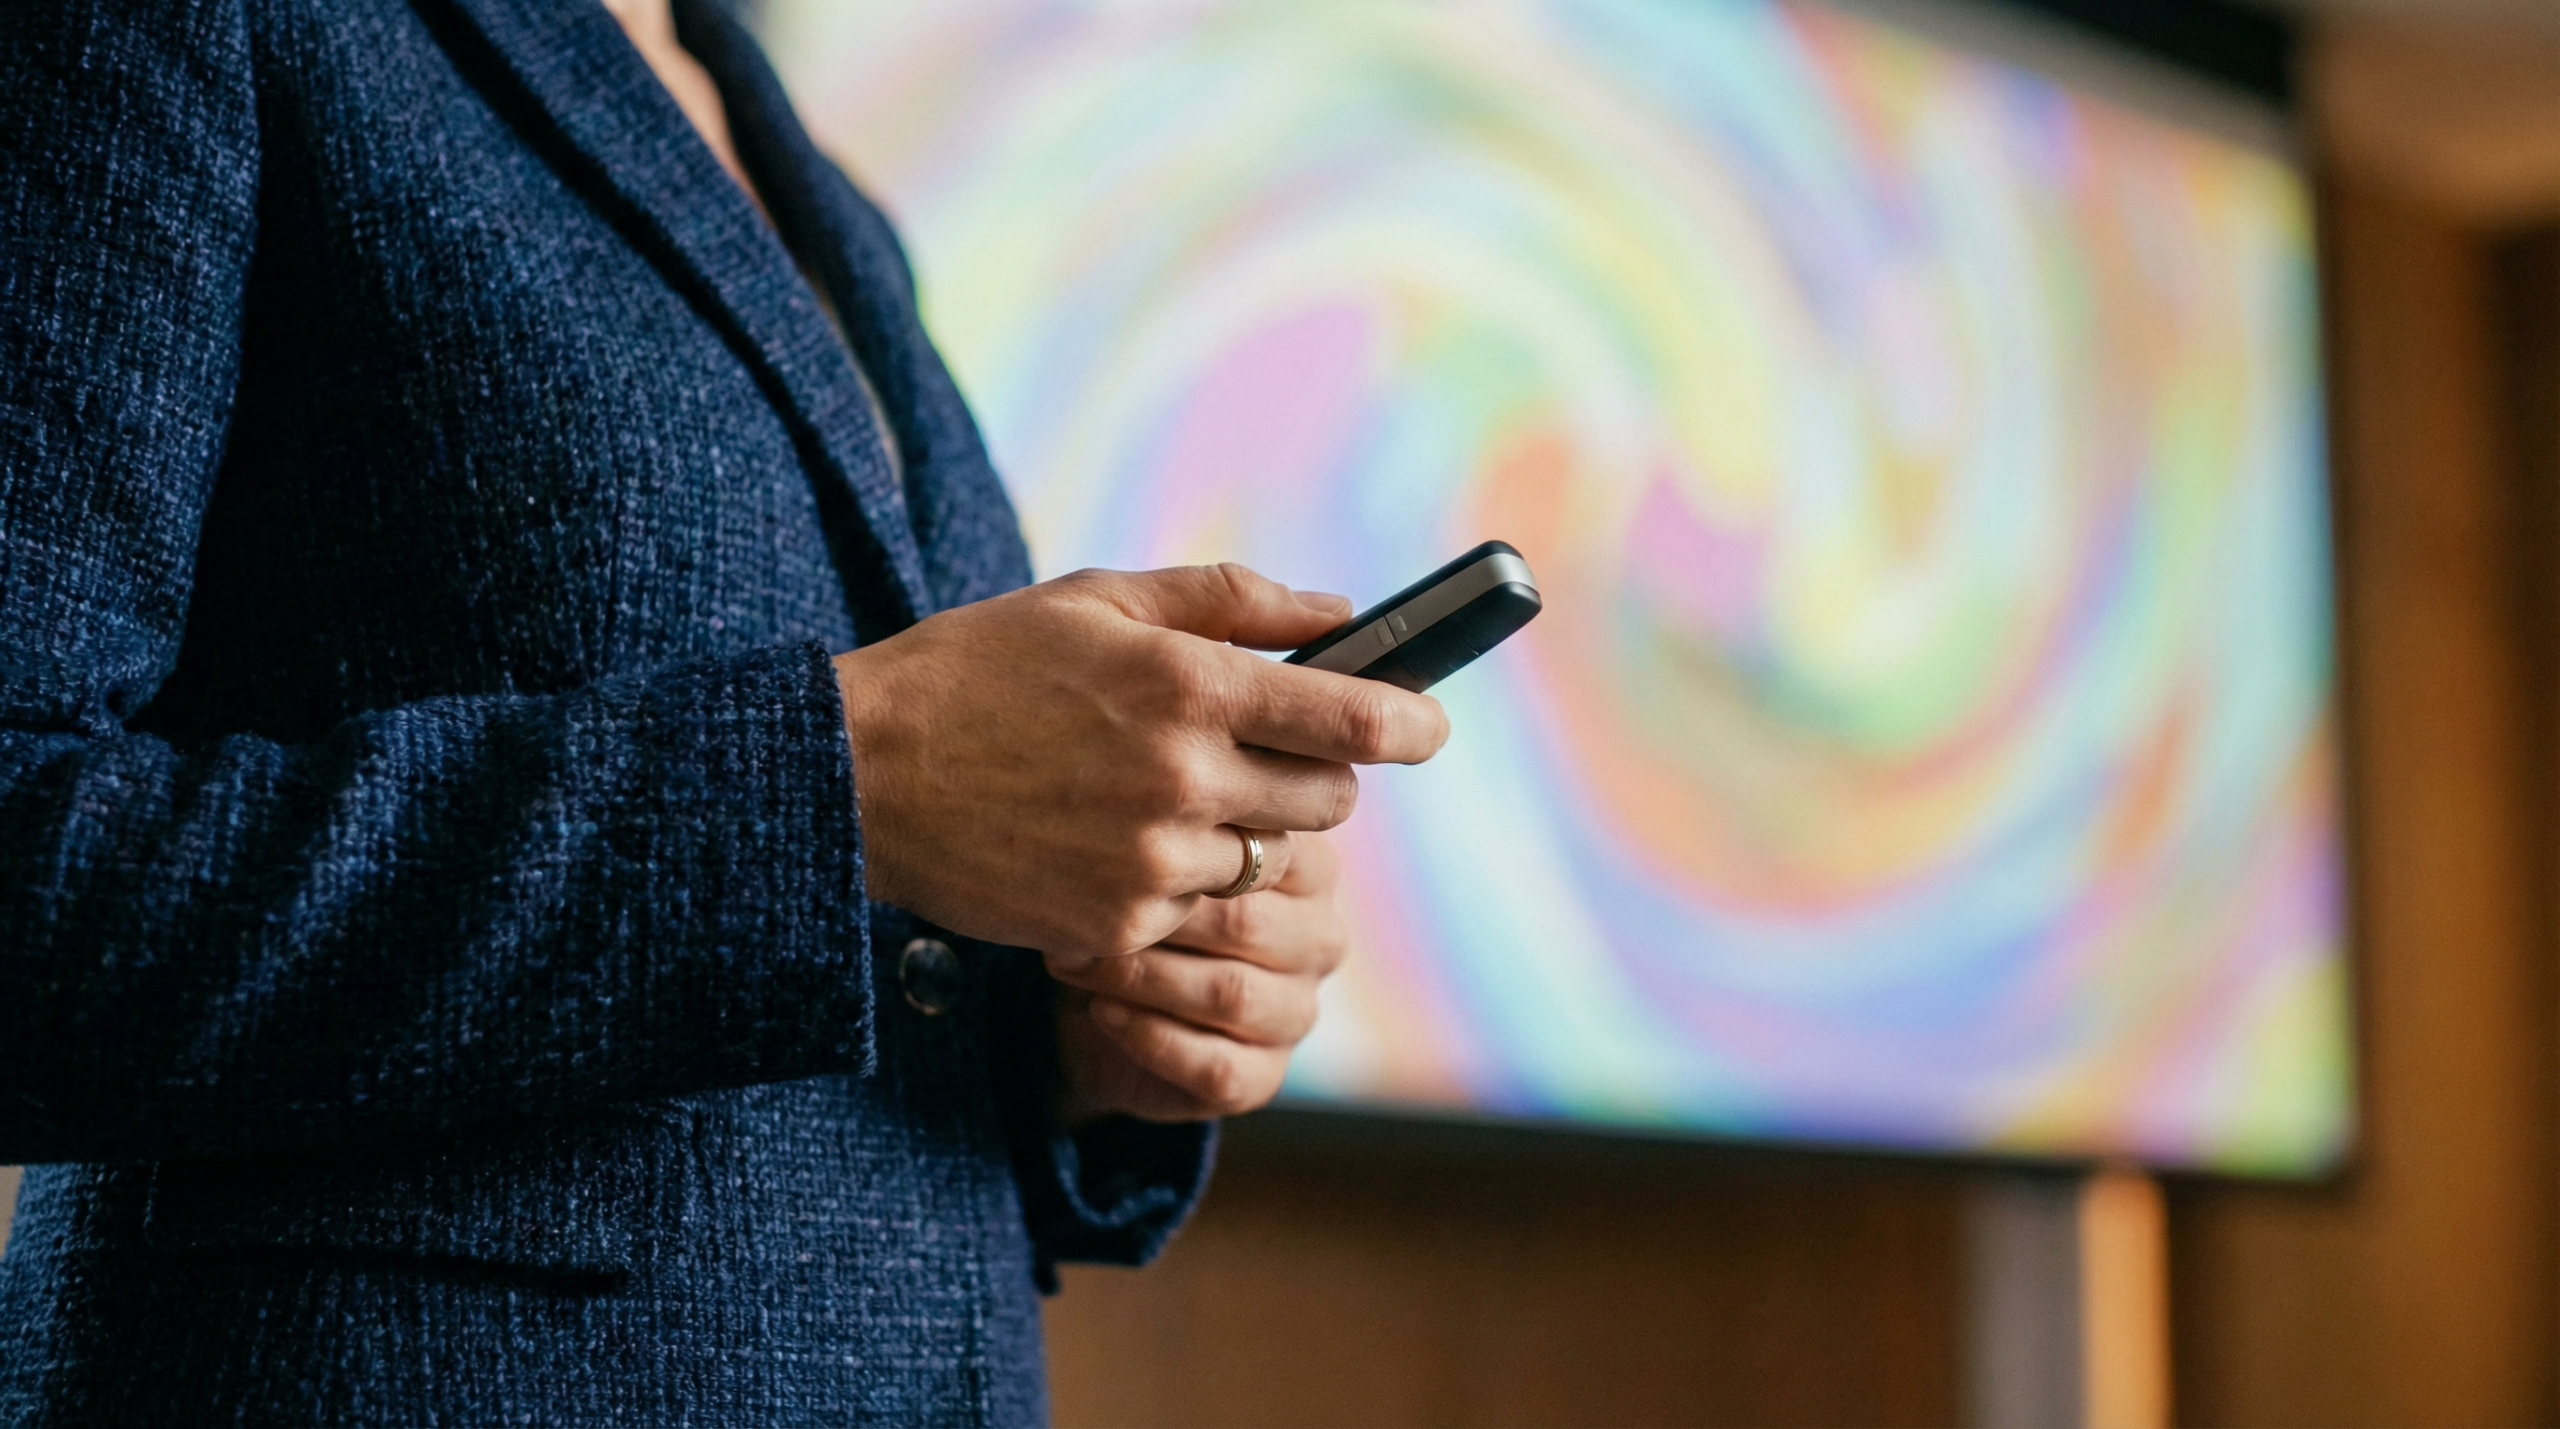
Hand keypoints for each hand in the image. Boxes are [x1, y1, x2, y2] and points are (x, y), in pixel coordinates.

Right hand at [831, 564, 1447, 960]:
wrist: (858, 775)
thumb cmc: (978, 668)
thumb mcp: (1098, 600)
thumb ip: (1228, 601)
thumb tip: (1338, 608)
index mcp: (1188, 686)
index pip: (1348, 719)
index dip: (1407, 724)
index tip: (1429, 727)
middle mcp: (1183, 779)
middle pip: (1324, 802)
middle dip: (1315, 777)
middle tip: (1269, 755)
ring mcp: (1151, 863)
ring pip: (1262, 863)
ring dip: (1240, 832)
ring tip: (1164, 798)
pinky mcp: (1115, 928)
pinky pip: (1191, 912)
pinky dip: (1173, 883)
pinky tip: (1111, 844)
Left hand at [1049, 829, 1350, 1122]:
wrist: (1100, 1005)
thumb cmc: (1135, 905)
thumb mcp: (1155, 855)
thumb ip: (1172, 830)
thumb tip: (1140, 814)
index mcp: (1309, 869)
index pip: (1269, 854)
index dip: (1190, 856)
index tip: (1113, 847)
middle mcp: (1319, 940)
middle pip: (1247, 927)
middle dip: (1156, 921)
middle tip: (1080, 913)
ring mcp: (1298, 1013)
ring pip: (1232, 996)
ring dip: (1143, 979)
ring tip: (1078, 962)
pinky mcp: (1265, 1076)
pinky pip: (1218, 1066)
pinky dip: (1152, 1038)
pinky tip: (1102, 1012)